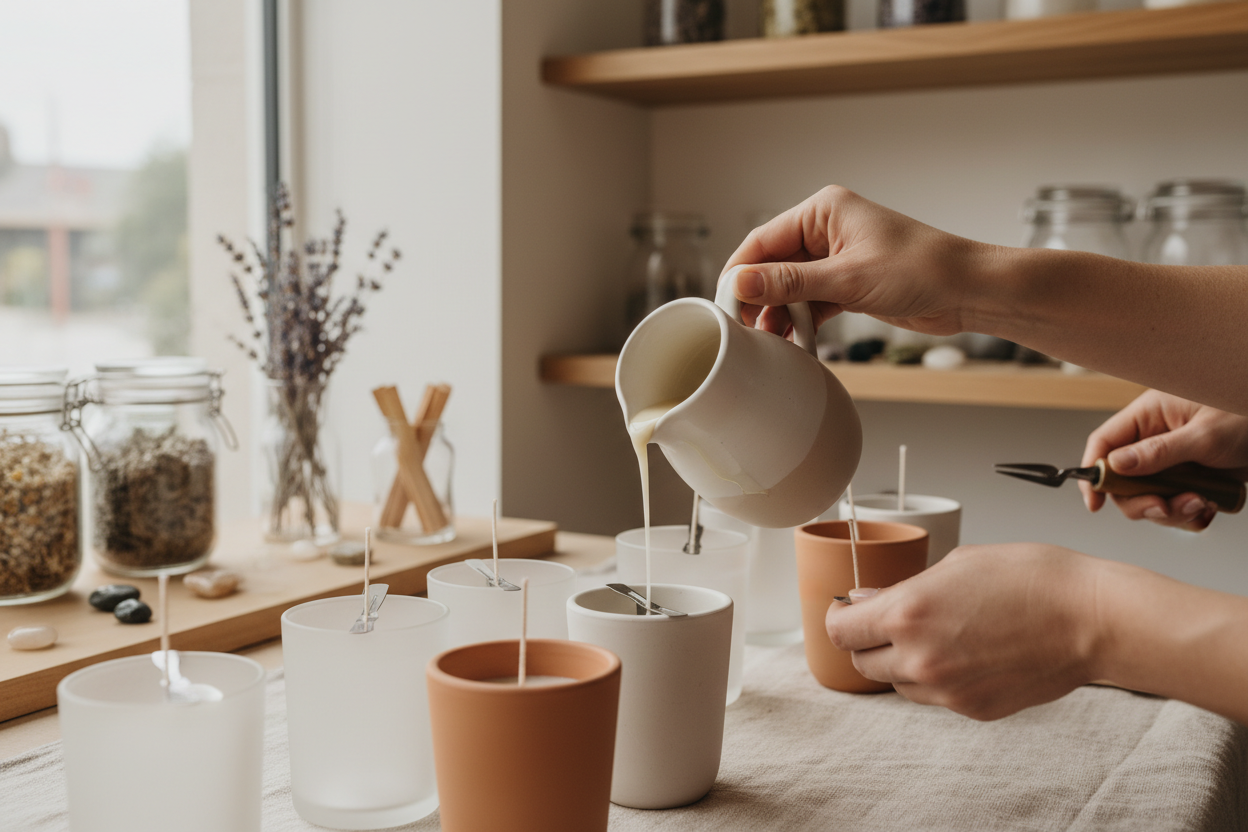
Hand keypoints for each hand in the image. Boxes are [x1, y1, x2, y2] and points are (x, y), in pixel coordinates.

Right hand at [720, 186, 993, 337]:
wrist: (968, 291)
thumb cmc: (922, 269)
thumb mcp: (846, 279)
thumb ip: (789, 283)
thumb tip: (741, 283)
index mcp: (823, 210)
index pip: (763, 240)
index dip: (740, 273)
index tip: (725, 305)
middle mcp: (827, 229)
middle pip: (772, 265)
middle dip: (759, 298)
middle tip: (744, 330)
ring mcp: (837, 257)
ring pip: (790, 287)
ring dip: (779, 314)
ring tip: (769, 342)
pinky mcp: (848, 283)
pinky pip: (810, 301)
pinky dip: (800, 320)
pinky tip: (792, 341)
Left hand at [825, 544, 1101, 720]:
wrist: (1092, 618)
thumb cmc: (1032, 579)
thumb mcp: (956, 564)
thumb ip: (903, 589)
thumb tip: (865, 602)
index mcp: (907, 614)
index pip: (839, 631)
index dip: (840, 617)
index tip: (847, 609)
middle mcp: (919, 658)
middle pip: (862, 662)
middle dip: (869, 641)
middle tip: (892, 621)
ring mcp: (946, 690)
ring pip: (896, 683)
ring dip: (901, 662)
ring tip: (939, 634)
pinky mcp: (972, 710)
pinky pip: (934, 697)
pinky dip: (937, 678)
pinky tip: (966, 653)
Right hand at [1080, 390, 1247, 530]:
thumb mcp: (1205, 435)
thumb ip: (1158, 453)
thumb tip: (1115, 466)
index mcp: (1149, 416)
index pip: (1104, 444)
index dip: (1093, 473)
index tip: (1095, 503)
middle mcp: (1155, 440)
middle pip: (1125, 481)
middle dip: (1144, 502)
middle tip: (1167, 508)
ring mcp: (1175, 462)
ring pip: (1152, 498)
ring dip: (1174, 511)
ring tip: (1203, 505)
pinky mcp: (1195, 479)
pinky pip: (1179, 505)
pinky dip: (1193, 514)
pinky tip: (1213, 507)